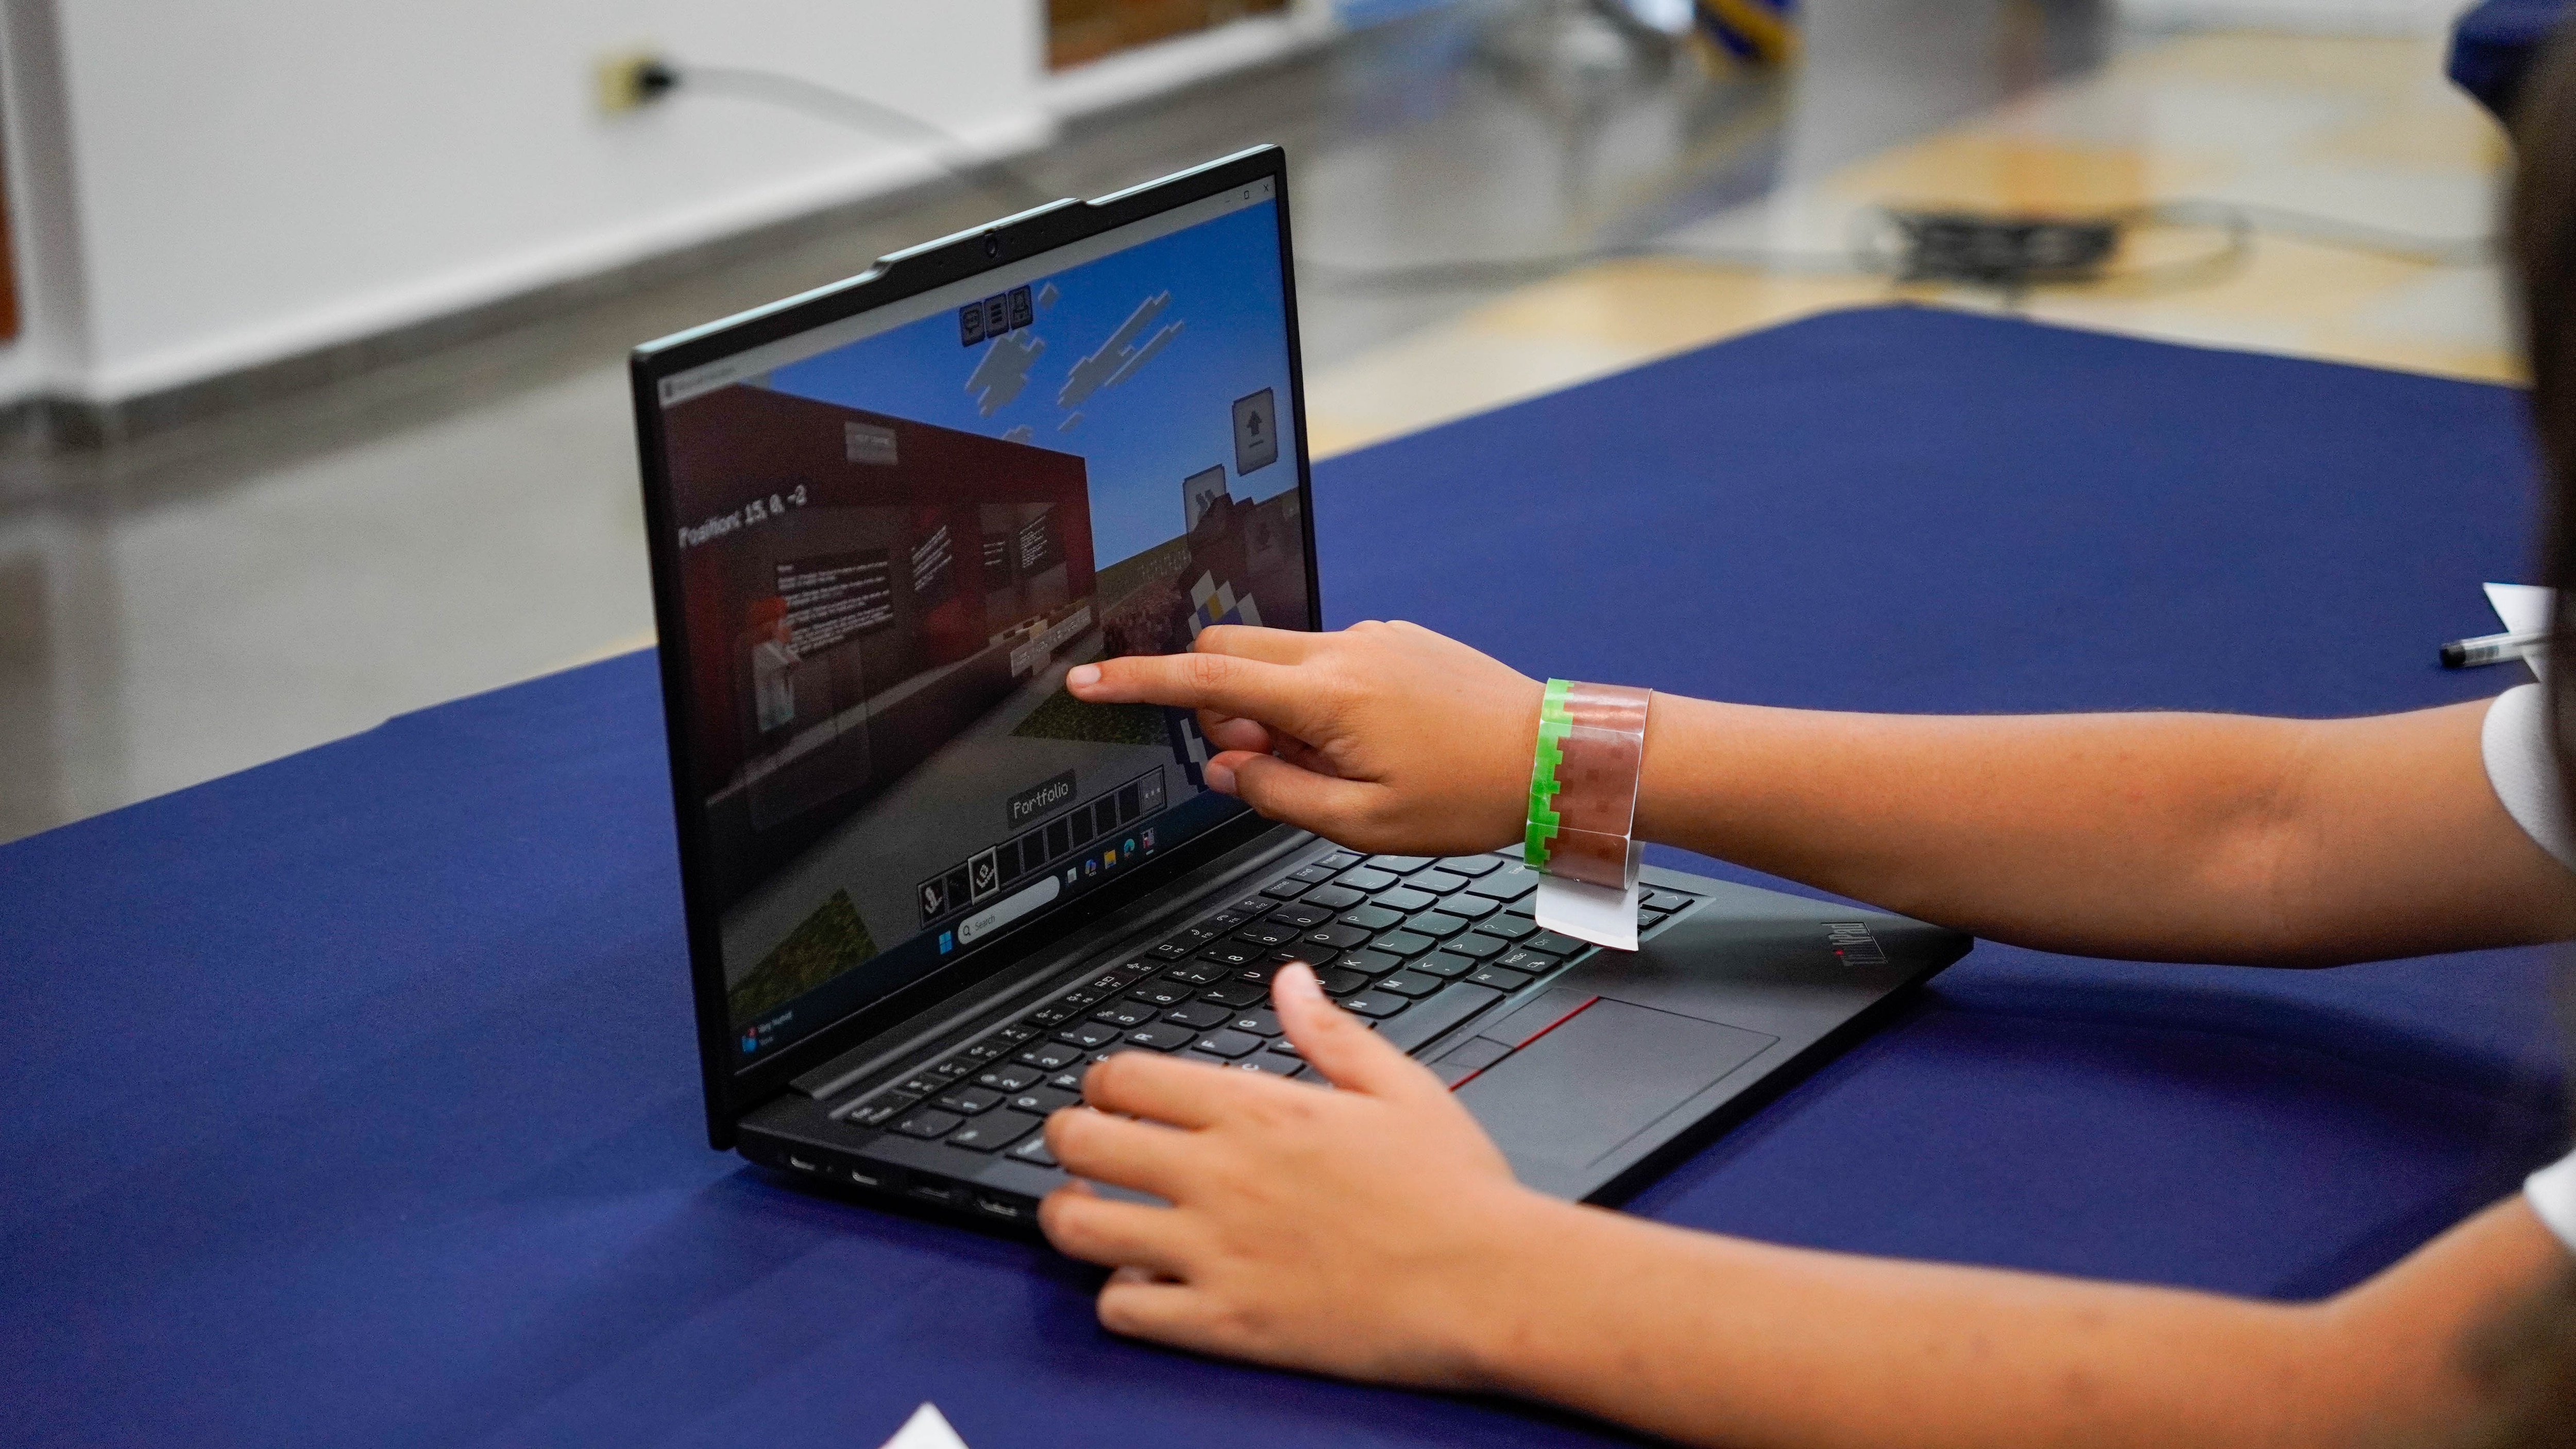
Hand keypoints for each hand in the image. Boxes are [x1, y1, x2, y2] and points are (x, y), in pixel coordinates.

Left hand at [1036, 961, 1559, 1385]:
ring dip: (1068, 1216)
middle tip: (1078, 1147)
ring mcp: (1215, 1251)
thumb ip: (1329, 1031)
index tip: (1110, 1094)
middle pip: (1081, 1142)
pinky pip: (1122, 1309)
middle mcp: (1221, 1175)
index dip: (1102, 1082)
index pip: (1125, 1076)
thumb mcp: (1399, 1085)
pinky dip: (1117, 1295)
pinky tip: (1139, 1283)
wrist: (1493, 1283)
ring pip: (1078, 1227)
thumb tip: (1291, 981)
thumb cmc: (1457, 1191)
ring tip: (1084, 1214)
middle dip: (1066, 1139)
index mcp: (1258, 1109)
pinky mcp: (1226, 1322)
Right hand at [1064, 620, 1540, 854]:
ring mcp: (1370, 638)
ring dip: (1273, 710)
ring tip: (1332, 767)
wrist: (1553, 754)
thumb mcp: (1361, 823)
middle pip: (1231, 653)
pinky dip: (1314, 702)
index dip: (1136, 680)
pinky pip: (1324, 663)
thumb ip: (1276, 792)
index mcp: (1326, 695)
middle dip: (1214, 703)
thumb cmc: (1468, 794)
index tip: (1087, 679)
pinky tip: (1367, 746)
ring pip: (1278, 661)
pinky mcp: (1393, 640)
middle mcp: (1342, 650)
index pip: (1204, 677)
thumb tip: (1223, 765)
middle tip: (1256, 761)